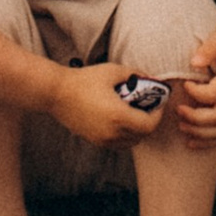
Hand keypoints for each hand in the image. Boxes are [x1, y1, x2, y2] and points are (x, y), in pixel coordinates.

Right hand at [48, 62, 167, 152]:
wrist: (57, 93)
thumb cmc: (85, 80)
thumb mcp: (113, 71)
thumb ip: (135, 74)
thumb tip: (151, 78)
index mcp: (119, 116)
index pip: (149, 125)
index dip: (158, 116)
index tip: (158, 104)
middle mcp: (112, 133)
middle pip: (142, 136)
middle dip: (149, 122)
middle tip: (149, 107)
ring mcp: (103, 140)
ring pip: (130, 142)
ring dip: (138, 131)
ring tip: (135, 114)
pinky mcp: (95, 141)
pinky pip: (118, 144)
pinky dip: (125, 135)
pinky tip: (121, 120)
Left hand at [168, 30, 215, 141]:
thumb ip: (209, 48)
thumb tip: (194, 62)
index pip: (215, 93)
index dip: (196, 93)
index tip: (185, 84)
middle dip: (195, 117)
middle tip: (178, 110)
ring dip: (199, 133)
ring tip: (181, 126)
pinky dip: (207, 142)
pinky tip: (190, 142)